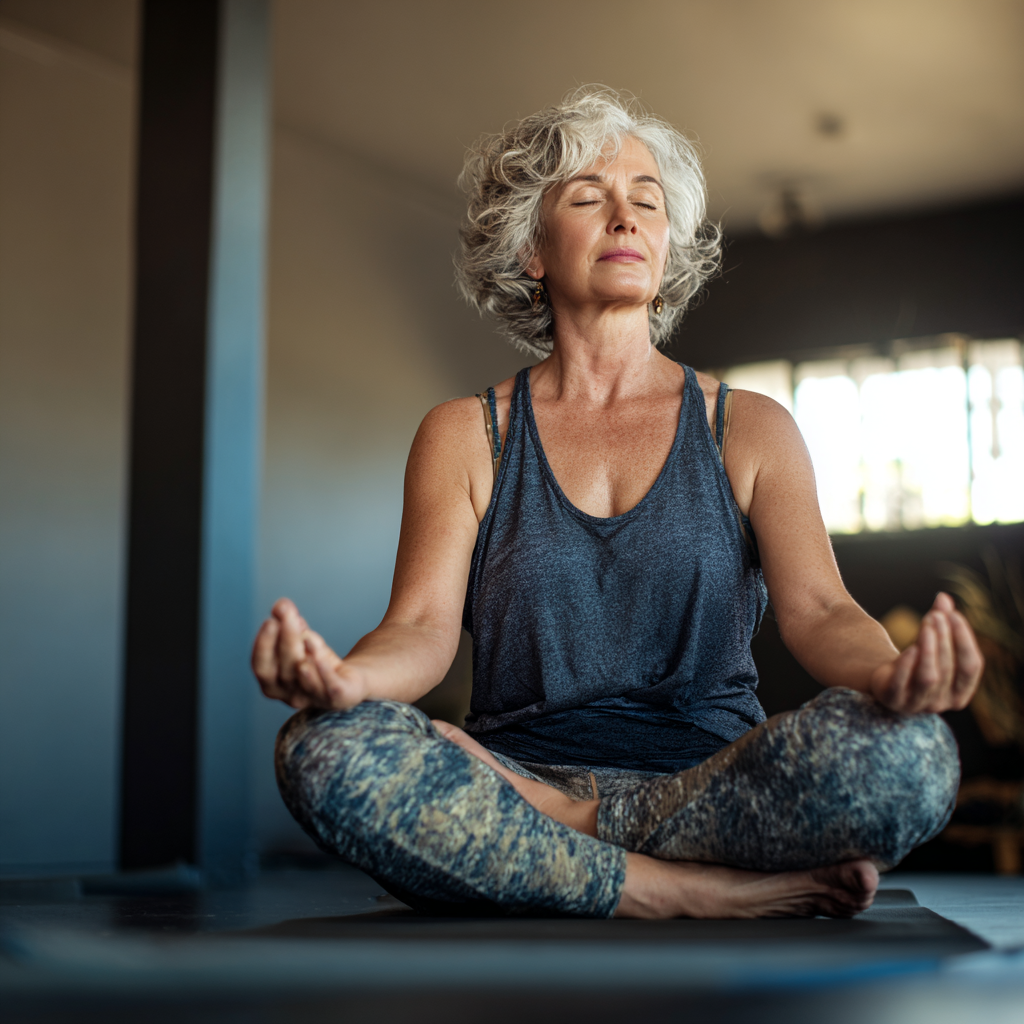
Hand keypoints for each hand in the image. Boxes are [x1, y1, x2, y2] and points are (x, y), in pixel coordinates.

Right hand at [251, 598, 367, 709]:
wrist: (350, 680)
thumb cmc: (318, 659)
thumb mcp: (301, 638)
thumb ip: (289, 621)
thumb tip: (281, 605)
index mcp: (274, 684)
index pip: (262, 667)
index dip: (263, 645)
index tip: (270, 621)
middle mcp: (291, 696)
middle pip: (284, 669)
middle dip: (286, 641)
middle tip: (289, 616)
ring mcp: (315, 699)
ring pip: (306, 678)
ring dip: (303, 653)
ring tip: (304, 632)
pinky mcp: (338, 698)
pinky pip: (330, 687)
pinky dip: (323, 670)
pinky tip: (319, 653)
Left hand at [870, 592, 983, 713]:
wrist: (886, 680)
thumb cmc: (917, 660)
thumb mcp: (930, 641)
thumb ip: (939, 621)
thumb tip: (943, 597)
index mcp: (960, 693)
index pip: (972, 666)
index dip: (965, 639)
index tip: (954, 615)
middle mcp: (942, 703)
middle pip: (949, 668)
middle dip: (944, 639)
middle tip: (935, 615)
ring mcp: (917, 704)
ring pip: (929, 677)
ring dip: (929, 649)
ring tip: (925, 624)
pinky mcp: (893, 700)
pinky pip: (901, 684)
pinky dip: (907, 666)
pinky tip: (910, 648)